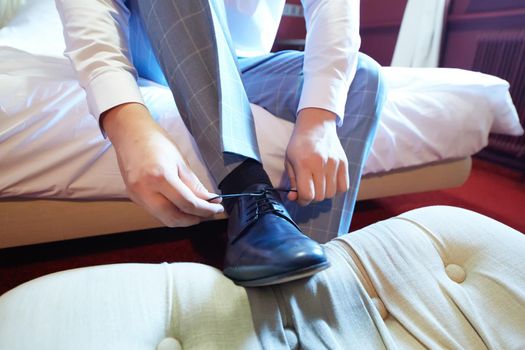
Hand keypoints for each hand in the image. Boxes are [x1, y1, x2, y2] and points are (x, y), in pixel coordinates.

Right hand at [102, 103, 223, 226]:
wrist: (130, 133)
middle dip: (194, 219)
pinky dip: (171, 213)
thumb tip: (209, 201)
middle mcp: (145, 190)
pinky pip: (156, 212)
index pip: (187, 204)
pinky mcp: (133, 197)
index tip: (217, 209)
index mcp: (159, 177)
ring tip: (197, 211)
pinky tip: (181, 206)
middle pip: (174, 218)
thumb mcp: (181, 162)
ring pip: (164, 219)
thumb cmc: (155, 141)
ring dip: (183, 219)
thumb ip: (195, 185)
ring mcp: (137, 195)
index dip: (205, 210)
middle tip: (208, 213)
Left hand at [285, 108, 348, 205]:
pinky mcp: (344, 163)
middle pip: (320, 196)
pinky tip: (328, 182)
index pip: (307, 194)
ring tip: (318, 184)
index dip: (302, 200)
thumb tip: (294, 198)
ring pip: (331, 194)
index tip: (299, 196)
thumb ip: (292, 182)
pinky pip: (343, 187)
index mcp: (304, 163)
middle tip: (308, 189)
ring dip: (323, 193)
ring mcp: (334, 163)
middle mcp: (321, 164)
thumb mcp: (289, 161)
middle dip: (312, 197)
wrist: (316, 125)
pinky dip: (336, 189)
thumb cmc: (299, 144)